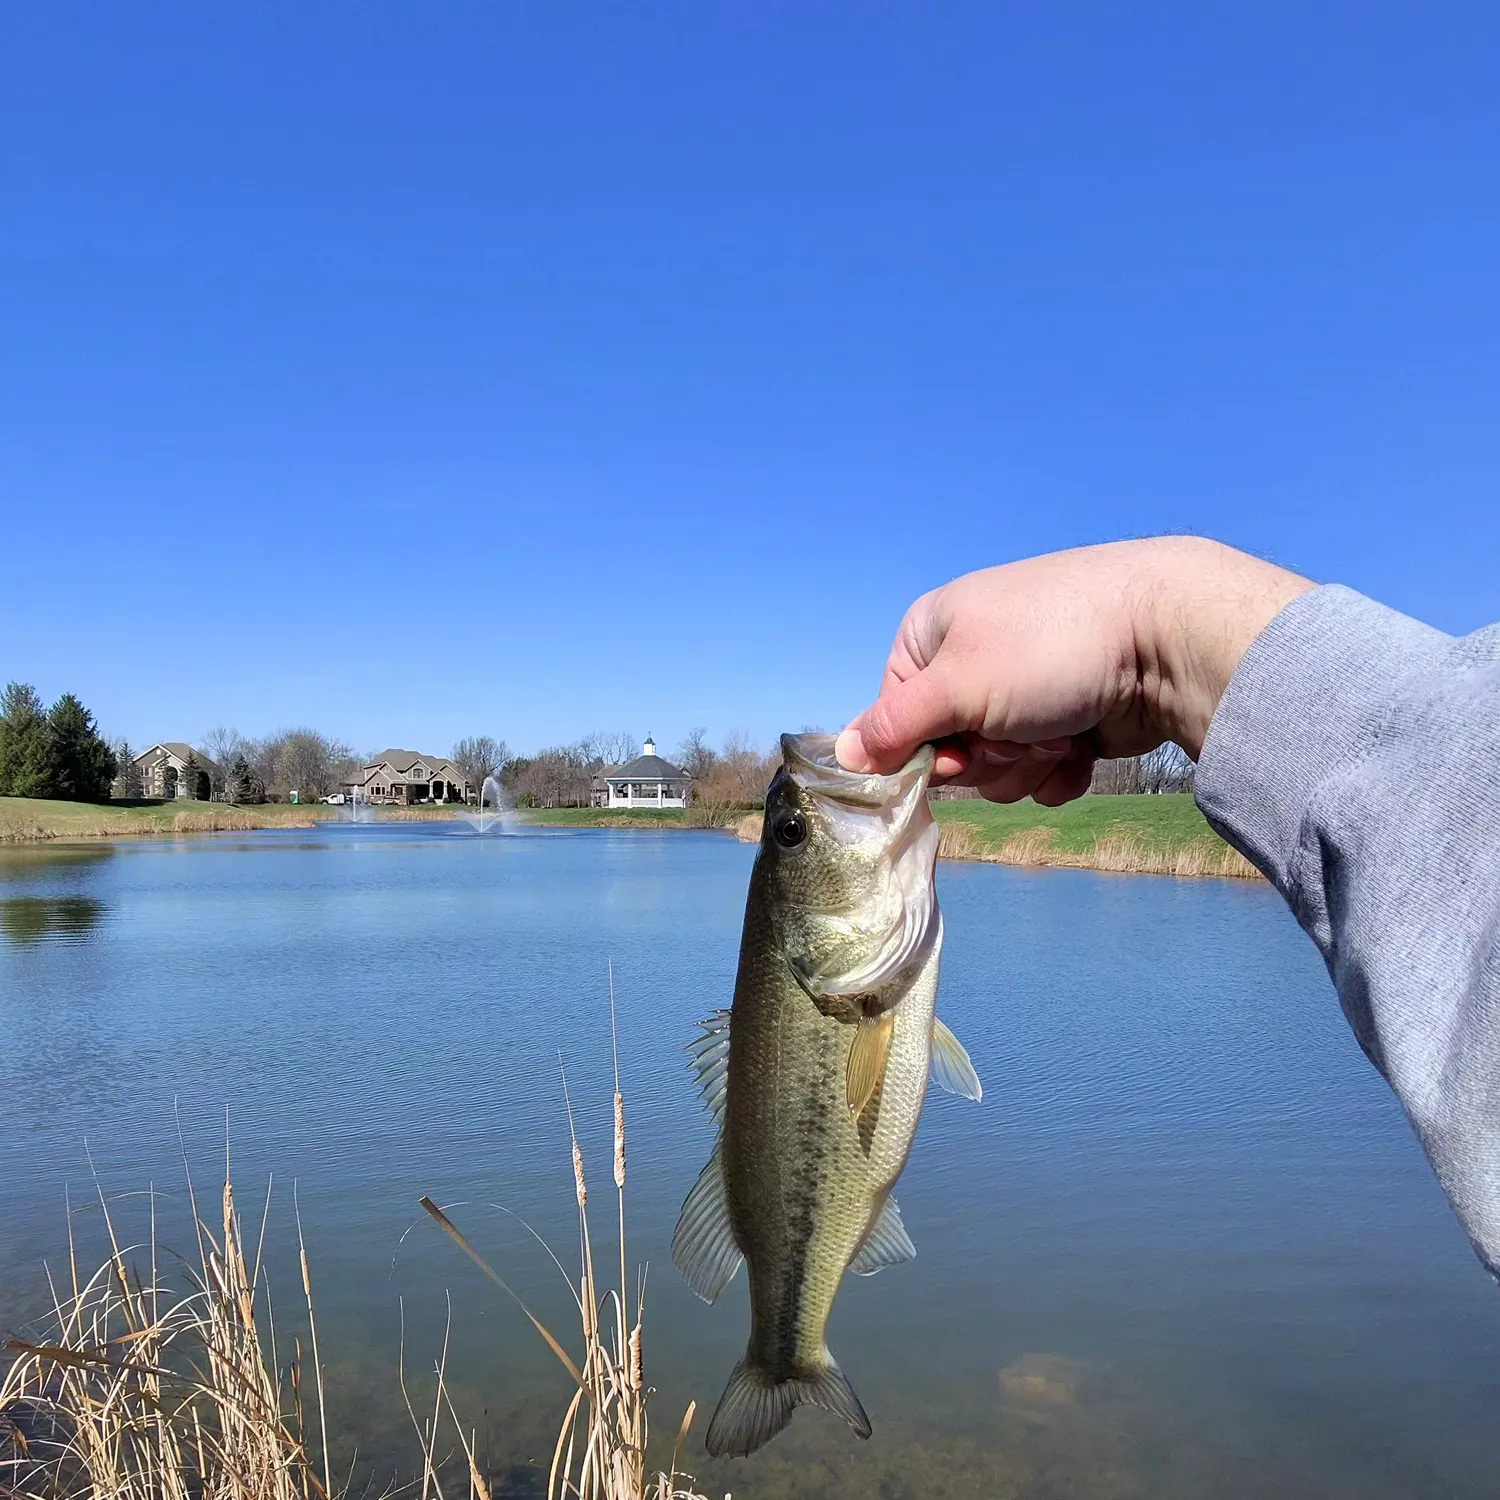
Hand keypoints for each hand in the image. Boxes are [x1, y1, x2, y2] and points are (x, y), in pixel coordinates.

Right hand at [835, 537, 1311, 804]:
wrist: (1167, 637)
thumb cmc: (1048, 648)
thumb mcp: (956, 686)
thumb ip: (894, 727)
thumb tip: (841, 753)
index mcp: (933, 633)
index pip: (895, 717)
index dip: (922, 749)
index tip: (955, 753)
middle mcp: (975, 657)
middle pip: (948, 749)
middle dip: (985, 757)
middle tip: (1018, 736)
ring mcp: (1027, 688)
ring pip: (998, 767)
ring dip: (1025, 765)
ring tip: (1062, 733)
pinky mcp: (1072, 717)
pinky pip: (1043, 770)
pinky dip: (1061, 769)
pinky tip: (1085, 748)